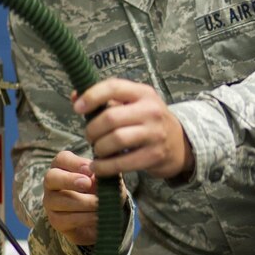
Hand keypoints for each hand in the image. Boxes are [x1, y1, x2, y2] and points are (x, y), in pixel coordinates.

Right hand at [42, 150, 98, 244]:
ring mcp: (51, 202)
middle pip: (52, 177)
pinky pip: (66, 219)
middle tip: (88, 183)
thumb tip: (99, 174)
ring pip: (59, 200)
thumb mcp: (104, 180)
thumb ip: (102, 174)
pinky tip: (97, 216)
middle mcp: (52, 182)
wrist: (101, 215)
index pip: (62, 159)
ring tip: (100, 204)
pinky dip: (84, 218)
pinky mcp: (56, 220)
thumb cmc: (100, 190)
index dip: (75, 163)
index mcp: (63, 166)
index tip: (90, 169)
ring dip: (83, 202)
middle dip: (69, 180)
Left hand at [73, 78, 194, 179]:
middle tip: (90, 136)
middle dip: (92, 130)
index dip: (92, 96)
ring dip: (98, 148)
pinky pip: (122, 162)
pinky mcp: (154, 155)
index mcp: (143, 93)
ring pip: (115, 140)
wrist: (180, 144)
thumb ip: (105, 100)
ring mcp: (154, 133)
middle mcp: (151, 110)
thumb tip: (75, 96)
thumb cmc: (148, 121)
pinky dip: (105, 167)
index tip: (77, 108)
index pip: (113, 87)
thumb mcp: (133, 104)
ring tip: (97, 150)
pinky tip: (99, 166)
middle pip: (110, 118)